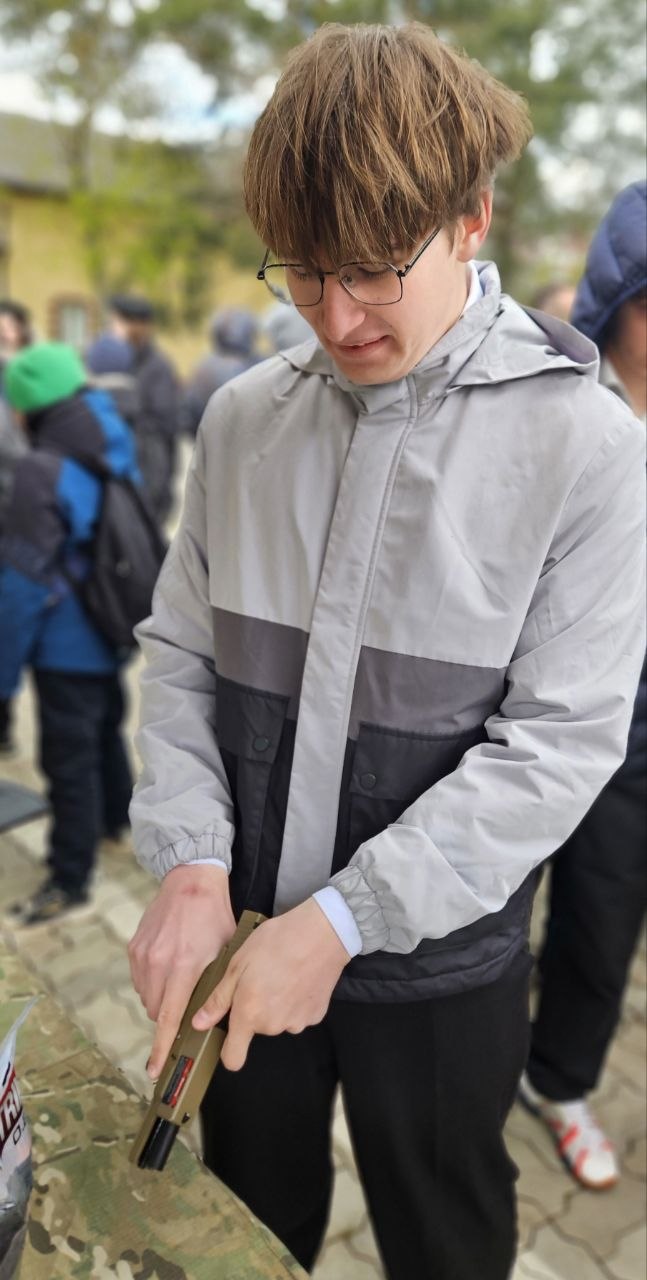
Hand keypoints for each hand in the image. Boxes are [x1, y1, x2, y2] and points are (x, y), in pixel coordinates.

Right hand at [128, 863, 234, 1079]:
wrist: (191, 880)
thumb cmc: (214, 916)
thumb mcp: (226, 951)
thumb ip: (218, 985)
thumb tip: (217, 1017)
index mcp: (184, 965)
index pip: (169, 1018)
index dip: (162, 1047)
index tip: (155, 1070)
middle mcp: (159, 963)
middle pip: (157, 1013)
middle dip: (170, 1019)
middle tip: (187, 1007)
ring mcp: (142, 956)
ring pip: (147, 998)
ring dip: (161, 1000)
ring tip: (180, 980)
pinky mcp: (134, 948)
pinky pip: (140, 981)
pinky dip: (152, 983)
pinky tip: (169, 968)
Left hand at [192, 898, 350, 1070]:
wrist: (322, 932)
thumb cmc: (276, 942)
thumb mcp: (238, 963)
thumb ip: (218, 999)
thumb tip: (199, 1024)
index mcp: (249, 1014)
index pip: (233, 1058)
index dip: (228, 1050)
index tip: (228, 1033)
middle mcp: (273, 1025)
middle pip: (257, 1028)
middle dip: (254, 1009)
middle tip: (259, 977)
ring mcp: (298, 1022)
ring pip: (278, 1020)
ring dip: (276, 1004)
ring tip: (281, 973)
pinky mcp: (317, 1015)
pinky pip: (298, 1014)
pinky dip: (296, 1001)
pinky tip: (299, 977)